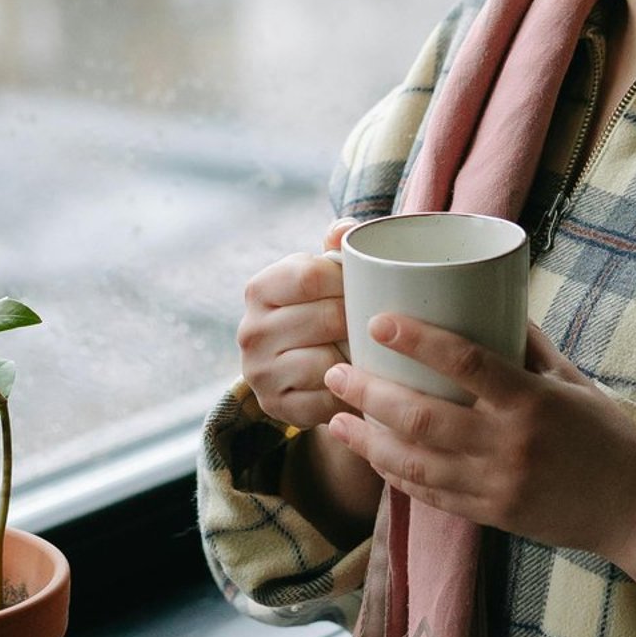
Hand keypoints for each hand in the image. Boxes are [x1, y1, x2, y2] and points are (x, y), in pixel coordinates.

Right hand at [238, 220, 382, 542]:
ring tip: (374, 353)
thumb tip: (346, 229)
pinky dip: (350, 394)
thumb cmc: (320, 308)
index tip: (370, 286)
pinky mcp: (276, 407)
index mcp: (260, 288)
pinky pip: (327, 401)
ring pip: (328, 364)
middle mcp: (250, 330)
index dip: (349, 280)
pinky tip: (360, 384)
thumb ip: (337, 246)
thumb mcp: (322, 276)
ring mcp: (260, 372)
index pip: (311, 275)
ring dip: (358, 361)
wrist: (297, 368)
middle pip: (326, 318)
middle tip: (385, 324)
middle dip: (361, 321)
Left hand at [322, 313, 635, 635]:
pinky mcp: (490, 516)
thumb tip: (482, 294)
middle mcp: (510, 445)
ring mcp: (497, 486)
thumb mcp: (570, 379)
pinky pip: (429, 494)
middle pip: (421, 416)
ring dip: (366, 439)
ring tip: (336, 418)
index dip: (416, 339)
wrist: (635, 510)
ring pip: (414, 462)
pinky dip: (394, 473)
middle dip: (368, 393)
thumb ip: (525, 343)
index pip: (465, 362)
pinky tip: (371, 455)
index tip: (377, 320)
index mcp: (533, 401)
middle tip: (338, 371)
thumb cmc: (604, 433)